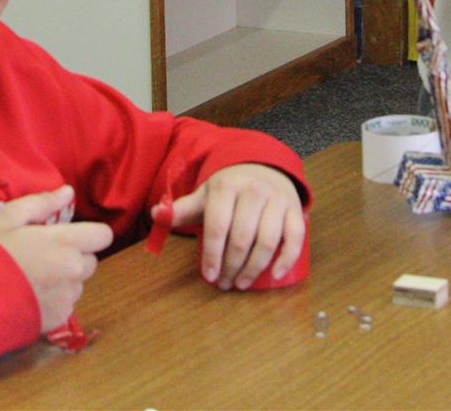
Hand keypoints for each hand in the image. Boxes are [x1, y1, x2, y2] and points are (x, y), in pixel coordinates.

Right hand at [0, 185, 115, 331]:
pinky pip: (65, 306)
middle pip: (91, 261)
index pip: (103, 236)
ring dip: (65, 280)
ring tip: (34, 279)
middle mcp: (74, 271)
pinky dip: (54, 301)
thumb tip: (68, 192)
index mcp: (66, 242)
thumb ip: (42, 203)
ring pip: (78, 284)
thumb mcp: (9, 218)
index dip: (89, 234)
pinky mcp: (58, 320)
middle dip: (75, 257)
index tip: (70, 236)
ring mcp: (67, 298)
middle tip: (45, 256)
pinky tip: (30, 297)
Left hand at [156, 164, 304, 288]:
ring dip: (254, 268)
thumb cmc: (230, 188)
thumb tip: (155, 215)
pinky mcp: (295, 208)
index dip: (212, 254)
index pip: (217, 225)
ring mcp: (277, 199)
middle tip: (225, 284)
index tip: (209, 276)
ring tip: (241, 283)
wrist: (263, 165)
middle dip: (232, 266)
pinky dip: (287, 258)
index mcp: (226, 186)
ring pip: (268, 240)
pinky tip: (275, 275)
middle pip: (242, 237)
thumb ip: (182, 208)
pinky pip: (295, 236)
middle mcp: (254, 190)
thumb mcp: (205, 194)